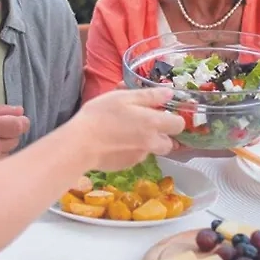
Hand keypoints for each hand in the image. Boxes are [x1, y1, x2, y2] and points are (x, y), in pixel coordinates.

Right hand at [67, 87, 183, 171]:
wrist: (81, 144)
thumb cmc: (101, 115)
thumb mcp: (124, 97)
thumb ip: (149, 96)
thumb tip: (170, 94)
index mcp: (153, 123)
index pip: (178, 125)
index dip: (174, 119)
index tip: (163, 113)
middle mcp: (151, 143)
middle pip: (169, 143)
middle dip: (162, 135)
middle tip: (145, 124)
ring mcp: (140, 156)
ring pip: (151, 149)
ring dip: (145, 142)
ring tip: (125, 132)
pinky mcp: (127, 165)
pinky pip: (135, 156)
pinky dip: (130, 149)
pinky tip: (114, 142)